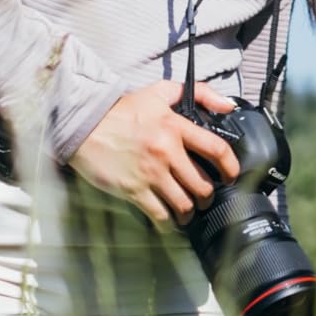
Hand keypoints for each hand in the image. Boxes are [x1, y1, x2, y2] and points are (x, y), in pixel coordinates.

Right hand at [68, 79, 238, 225]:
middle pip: (202, 185)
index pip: (216, 149)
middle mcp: (168, 151)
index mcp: (176, 126)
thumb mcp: (160, 92)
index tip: (230, 176)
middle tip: (204, 198)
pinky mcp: (133, 190)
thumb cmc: (122, 109)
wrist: (84, 125)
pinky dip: (168, 223)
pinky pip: (159, 215)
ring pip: (184, 204)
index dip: (231, 167)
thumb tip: (228, 106)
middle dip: (207, 196)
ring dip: (189, 212)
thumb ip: (199, 93)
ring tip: (187, 211)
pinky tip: (168, 221)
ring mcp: (151, 173)